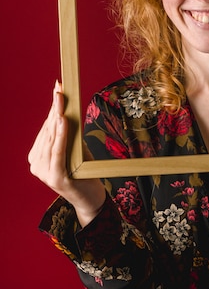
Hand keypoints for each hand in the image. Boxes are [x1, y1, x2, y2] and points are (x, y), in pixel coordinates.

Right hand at [28, 81, 105, 226]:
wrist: (91, 200)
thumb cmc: (84, 171)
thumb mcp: (76, 148)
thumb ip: (69, 133)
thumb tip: (67, 108)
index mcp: (37, 157)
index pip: (46, 128)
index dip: (52, 107)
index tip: (57, 87)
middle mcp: (36, 165)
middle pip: (48, 131)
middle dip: (55, 109)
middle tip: (60, 89)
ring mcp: (44, 172)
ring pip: (51, 139)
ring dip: (56, 119)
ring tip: (60, 103)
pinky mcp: (55, 178)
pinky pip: (57, 152)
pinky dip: (60, 135)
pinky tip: (62, 121)